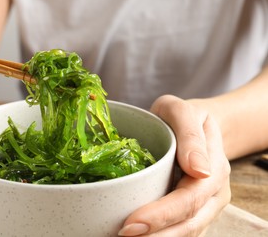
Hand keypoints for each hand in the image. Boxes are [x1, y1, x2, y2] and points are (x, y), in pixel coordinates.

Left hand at [118, 95, 230, 235]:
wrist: (197, 125)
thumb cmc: (185, 116)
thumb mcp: (184, 111)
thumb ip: (190, 135)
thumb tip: (198, 169)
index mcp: (214, 168)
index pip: (189, 199)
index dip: (162, 214)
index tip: (132, 223)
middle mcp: (213, 192)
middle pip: (188, 223)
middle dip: (156, 234)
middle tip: (122, 235)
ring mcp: (206, 204)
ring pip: (187, 231)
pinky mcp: (194, 210)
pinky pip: (181, 229)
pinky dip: (161, 234)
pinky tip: (140, 234)